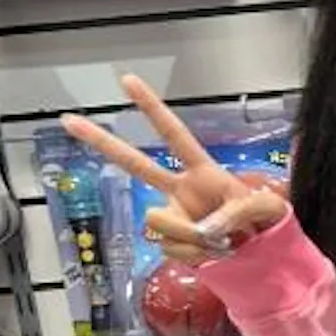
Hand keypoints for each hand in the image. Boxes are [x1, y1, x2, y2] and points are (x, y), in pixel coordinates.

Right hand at [62, 75, 288, 265]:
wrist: (259, 254)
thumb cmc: (263, 222)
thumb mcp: (266, 208)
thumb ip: (239, 211)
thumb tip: (204, 228)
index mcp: (201, 169)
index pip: (174, 134)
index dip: (152, 108)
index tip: (127, 81)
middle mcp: (178, 189)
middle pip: (134, 163)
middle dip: (102, 142)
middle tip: (68, 120)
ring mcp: (172, 215)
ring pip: (157, 221)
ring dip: (187, 236)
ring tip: (220, 242)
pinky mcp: (170, 241)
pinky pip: (169, 248)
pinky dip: (191, 255)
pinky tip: (208, 253)